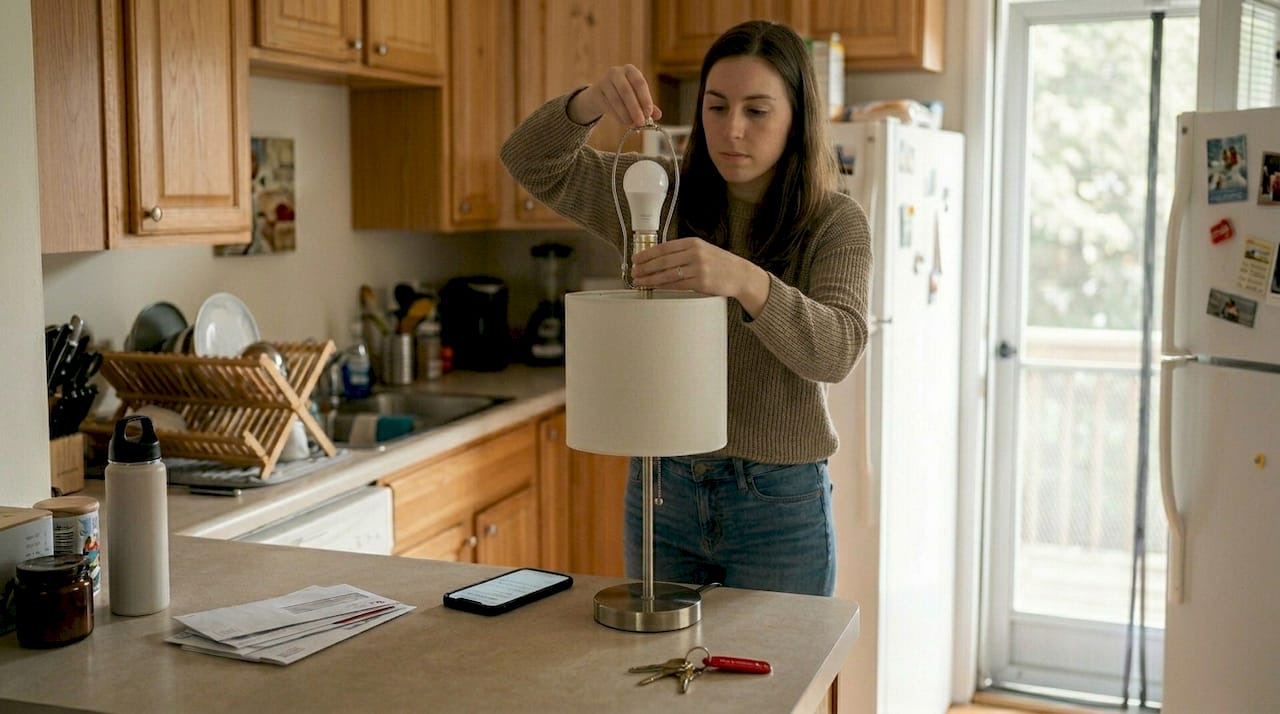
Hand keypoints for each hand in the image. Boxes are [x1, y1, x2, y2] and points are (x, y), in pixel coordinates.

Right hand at [569, 65, 662, 126]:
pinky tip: (623, 122)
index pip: (639, 82)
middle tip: (640, 122)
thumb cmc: (624, 95)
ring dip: (625, 114)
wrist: (601, 95)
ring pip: (616, 100)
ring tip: (632, 124)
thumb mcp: (637, 97)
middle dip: (635, 108)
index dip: (645, 98)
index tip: (649, 113)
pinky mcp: (597, 92)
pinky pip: (608, 106)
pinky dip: (617, 116)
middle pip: (626, 91)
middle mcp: (616, 72)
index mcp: (631, 70)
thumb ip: (648, 106)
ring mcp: (604, 81)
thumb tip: (658, 115)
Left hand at [631, 238, 771, 316]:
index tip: (636, 259)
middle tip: (634, 272)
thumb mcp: (702, 250)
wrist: (740, 275)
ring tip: (639, 281)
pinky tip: (654, 287)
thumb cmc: (720, 264)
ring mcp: (698, 268)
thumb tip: (659, 258)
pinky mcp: (701, 283)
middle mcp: (694, 253)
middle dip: (644, 267)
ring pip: (667, 274)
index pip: (664, 247)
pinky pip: (676, 285)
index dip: (647, 254)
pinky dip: (663, 286)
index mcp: (693, 243)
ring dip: (650, 278)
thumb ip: (683, 252)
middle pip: (662, 261)